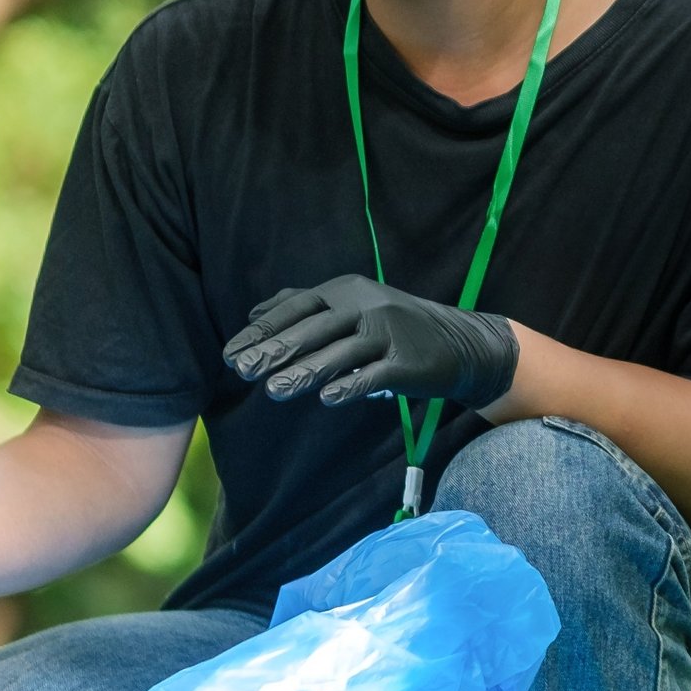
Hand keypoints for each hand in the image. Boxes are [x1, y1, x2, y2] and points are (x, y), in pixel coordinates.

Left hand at [225, 275, 517, 408]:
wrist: (460, 344)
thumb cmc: (394, 328)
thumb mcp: (352, 306)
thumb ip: (304, 306)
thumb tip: (255, 312)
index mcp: (347, 290)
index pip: (296, 306)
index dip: (263, 330)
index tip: (231, 353)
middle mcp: (366, 305)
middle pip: (314, 327)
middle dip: (276, 349)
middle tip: (243, 371)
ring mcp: (389, 333)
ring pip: (341, 352)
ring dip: (306, 371)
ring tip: (274, 391)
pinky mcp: (409, 362)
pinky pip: (376, 374)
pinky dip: (351, 385)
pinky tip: (328, 400)